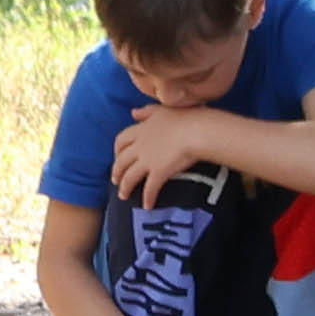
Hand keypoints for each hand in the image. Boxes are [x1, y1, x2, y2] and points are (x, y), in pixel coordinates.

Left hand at [104, 104, 231, 200]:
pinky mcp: (159, 172)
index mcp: (142, 129)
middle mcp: (140, 146)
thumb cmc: (188, 117)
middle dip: (116, 172)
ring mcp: (148, 160)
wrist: (199, 130)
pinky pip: (149, 189)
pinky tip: (147, 206)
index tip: (118, 156)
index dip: (117, 150)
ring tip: (123, 196)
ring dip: (125, 187)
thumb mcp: (164, 109)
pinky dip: (147, 198)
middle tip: (116, 180)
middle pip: (121, 161)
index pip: (121, 140)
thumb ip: (147, 111)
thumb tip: (133, 112)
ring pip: (129, 177)